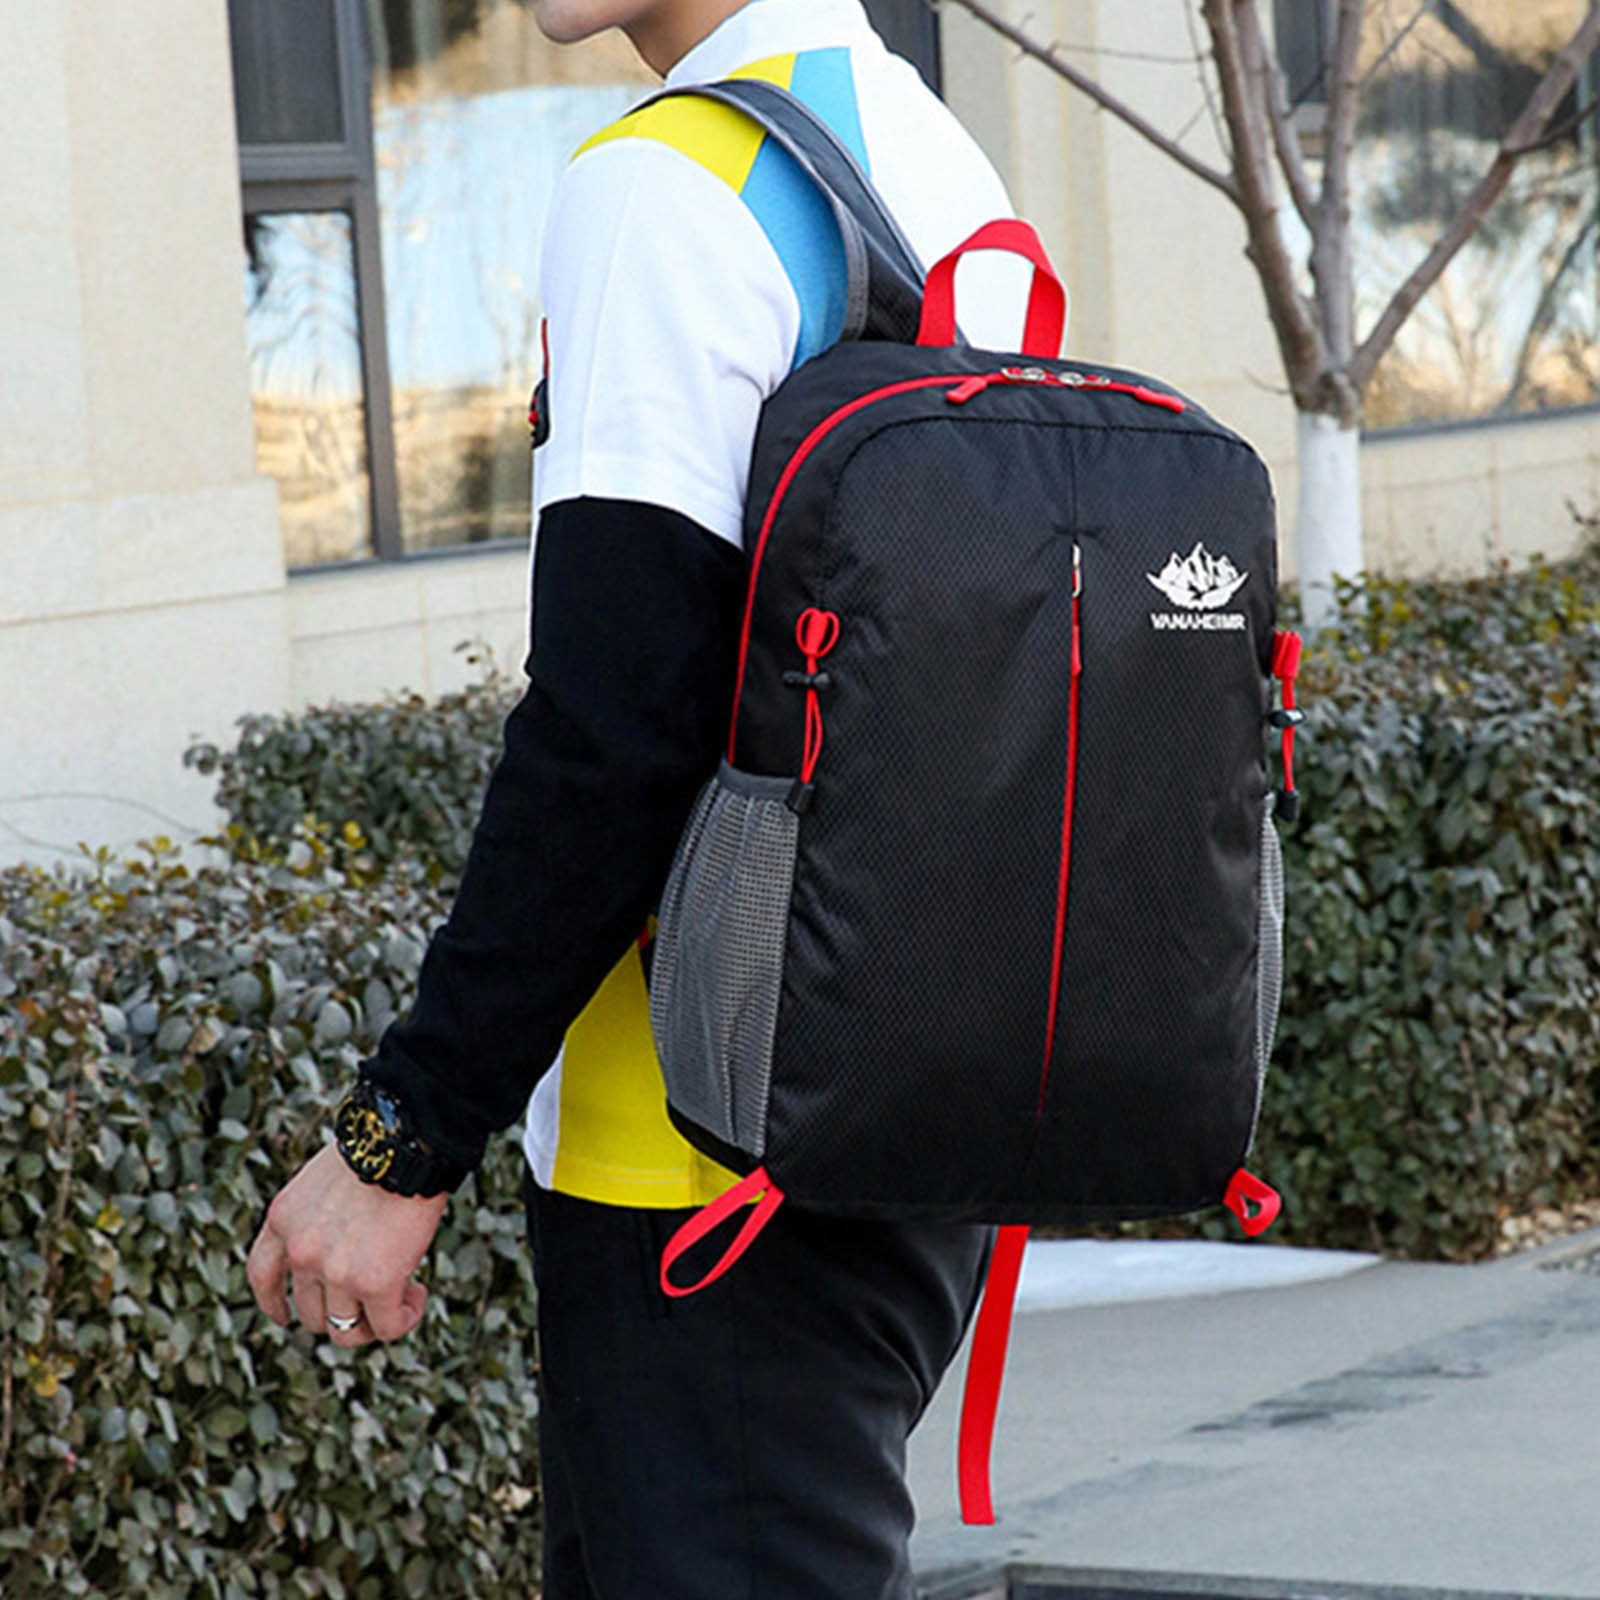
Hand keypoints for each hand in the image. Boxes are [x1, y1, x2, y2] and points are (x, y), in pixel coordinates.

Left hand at [247, 1143, 448, 1346]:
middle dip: (341, 1311)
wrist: (406, 1142)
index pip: (262, 1276)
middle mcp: (301, 1251)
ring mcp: (334, 1272)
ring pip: (345, 1330)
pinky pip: (387, 1326)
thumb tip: (344, 1244)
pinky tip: (416, 1297)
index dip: (273, 1303)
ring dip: (372, 1321)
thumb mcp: (324, 1181)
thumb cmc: (379, 1148)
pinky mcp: (374, 1283)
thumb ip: (319, 1218)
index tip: (284, 1316)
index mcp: (283, 1219)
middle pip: (310, 1312)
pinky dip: (403, 1318)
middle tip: (372, 1297)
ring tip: (402, 1297)